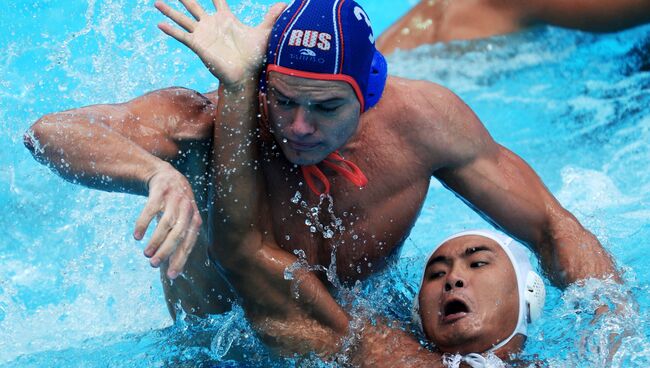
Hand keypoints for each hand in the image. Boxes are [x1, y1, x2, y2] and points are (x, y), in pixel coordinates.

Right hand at [133, 162, 201, 279]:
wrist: (166, 175)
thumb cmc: (175, 206)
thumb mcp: (181, 221)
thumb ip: (178, 242)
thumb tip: (173, 269)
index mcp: (194, 219)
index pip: (189, 242)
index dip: (181, 259)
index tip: (171, 275)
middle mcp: (187, 209)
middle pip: (179, 233)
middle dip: (167, 251)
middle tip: (154, 264)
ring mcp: (174, 199)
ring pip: (166, 223)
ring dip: (156, 240)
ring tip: (146, 254)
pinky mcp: (160, 191)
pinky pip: (151, 209)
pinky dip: (144, 223)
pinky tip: (137, 236)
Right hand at [155, 0, 286, 86]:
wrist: (246, 75)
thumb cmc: (254, 56)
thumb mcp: (264, 33)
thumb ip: (271, 17)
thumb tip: (286, 5)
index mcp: (226, 18)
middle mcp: (212, 24)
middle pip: (194, 5)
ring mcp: (203, 34)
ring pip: (183, 18)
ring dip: (170, 10)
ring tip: (156, 2)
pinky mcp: (198, 45)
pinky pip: (182, 36)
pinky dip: (171, 30)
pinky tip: (160, 24)